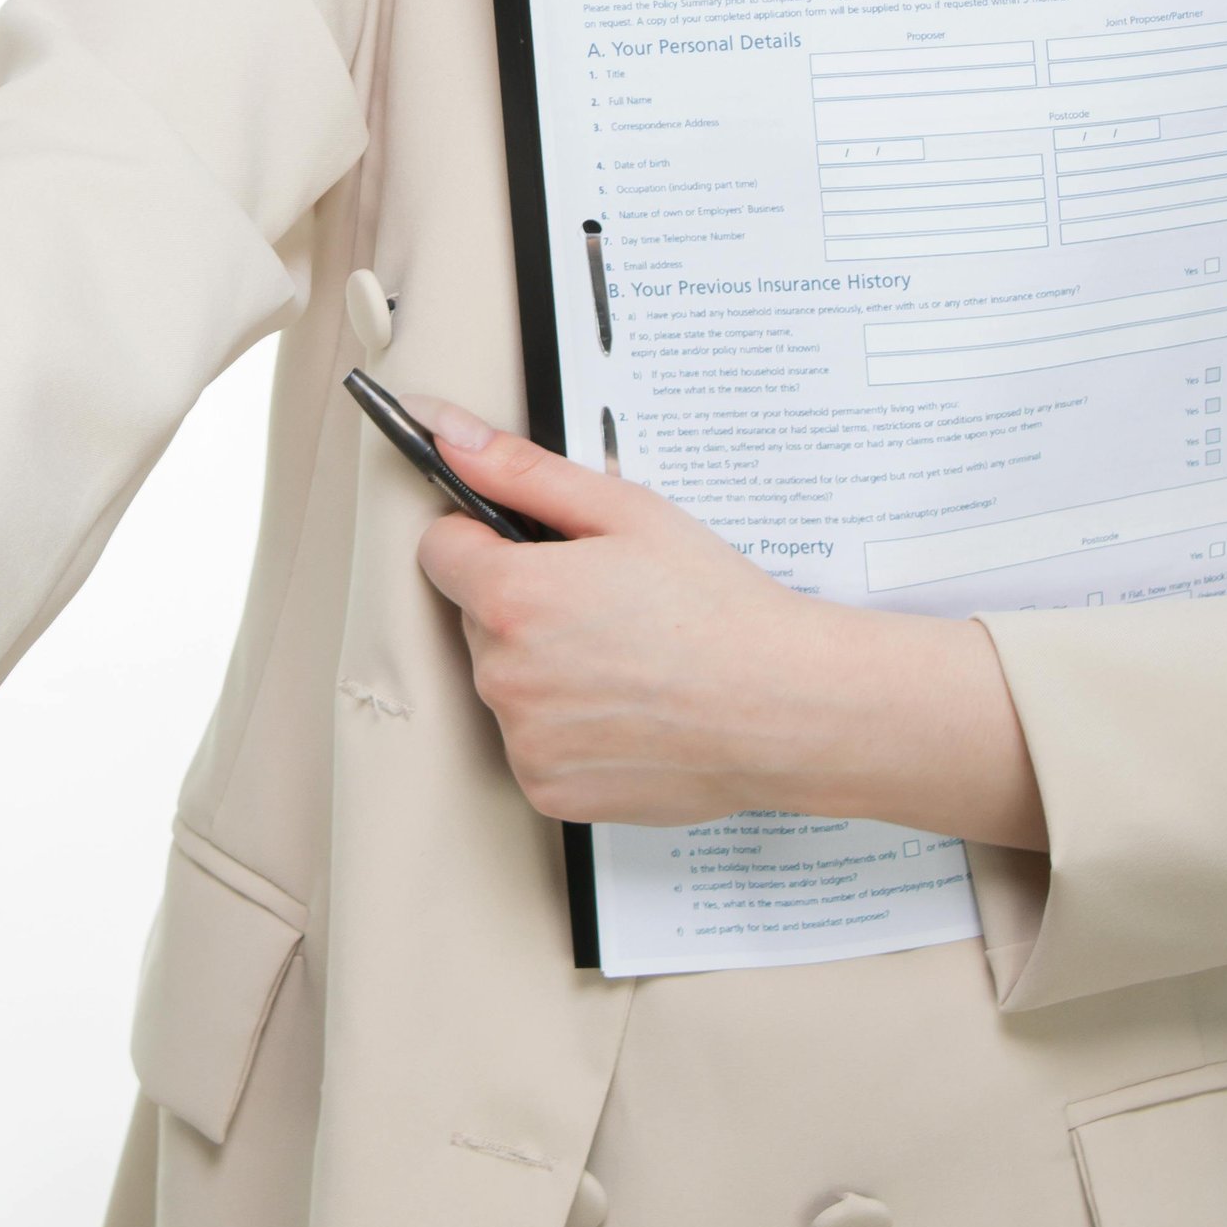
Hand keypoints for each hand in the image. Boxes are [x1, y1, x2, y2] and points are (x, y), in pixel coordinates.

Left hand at [413, 408, 1045, 849]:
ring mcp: (525, 740)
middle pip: (478, 620)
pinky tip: (628, 712)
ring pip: (508, 685)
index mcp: (512, 597)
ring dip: (545, 671)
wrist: (786, 707)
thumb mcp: (626, 512)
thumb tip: (448, 435)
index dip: (486, 540)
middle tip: (607, 608)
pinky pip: (534, 745)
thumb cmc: (718, 609)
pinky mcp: (549, 790)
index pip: (440, 551)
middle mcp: (504, 676)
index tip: (538, 551)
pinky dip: (568, 731)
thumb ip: (523, 471)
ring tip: (628, 662)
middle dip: (524, 607)